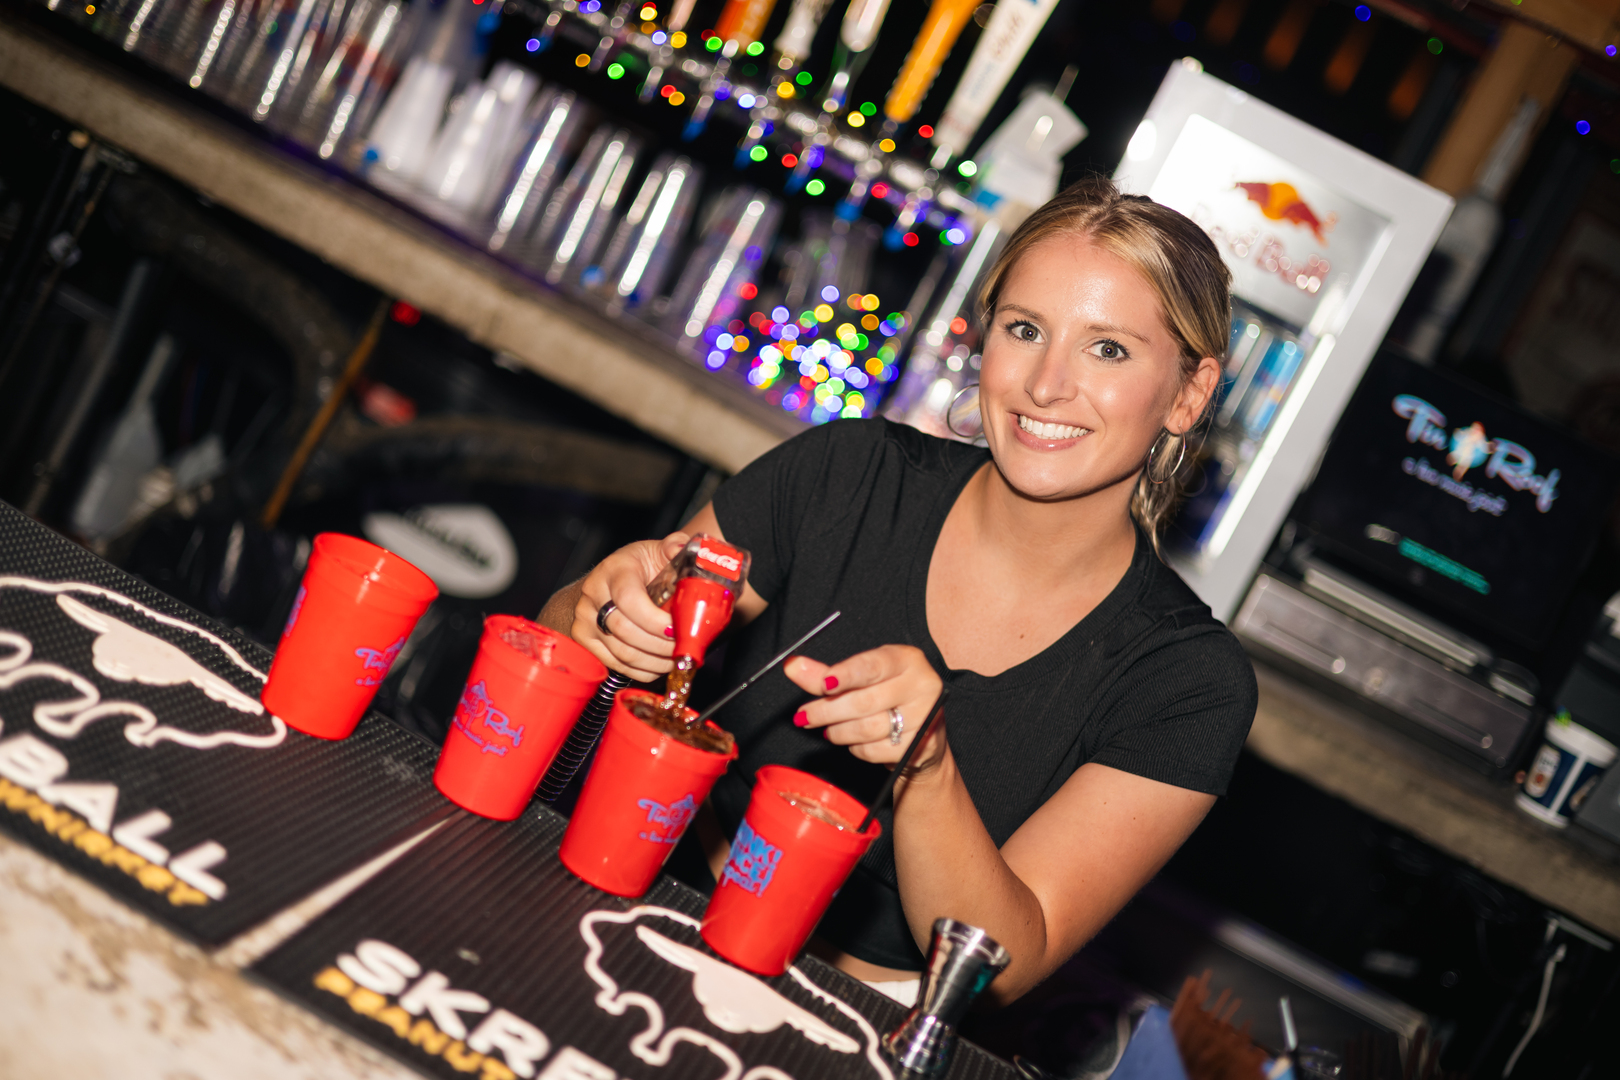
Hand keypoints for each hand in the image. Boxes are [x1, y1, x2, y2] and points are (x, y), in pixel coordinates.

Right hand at [571, 532, 687, 680]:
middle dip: (660, 644)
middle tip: (683, 647)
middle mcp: (593, 595)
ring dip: (655, 661)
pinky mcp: (585, 641)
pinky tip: (660, 664)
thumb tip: (680, 547)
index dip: (654, 620)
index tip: (677, 628)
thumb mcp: (655, 551)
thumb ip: (673, 546)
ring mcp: (585, 620)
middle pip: (625, 631)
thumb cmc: (635, 568)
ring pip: (622, 653)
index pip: (629, 599)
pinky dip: (643, 670)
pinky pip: (617, 665)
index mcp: (614, 570)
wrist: (604, 584)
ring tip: (676, 657)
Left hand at [785, 646, 945, 767]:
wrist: (923, 735)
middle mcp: (922, 685)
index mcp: (907, 659)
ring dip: (839, 731)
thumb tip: (793, 666)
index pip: (872, 666)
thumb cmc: (887, 697)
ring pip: (867, 728)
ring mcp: (924, 717)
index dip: (846, 675)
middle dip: (828, 710)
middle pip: (865, 701)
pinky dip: (856, 748)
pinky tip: (856, 740)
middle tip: (805, 716)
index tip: (823, 684)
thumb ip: (827, 674)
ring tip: (830, 729)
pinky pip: (874, 750)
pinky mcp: (919, 746)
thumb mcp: (862, 678)